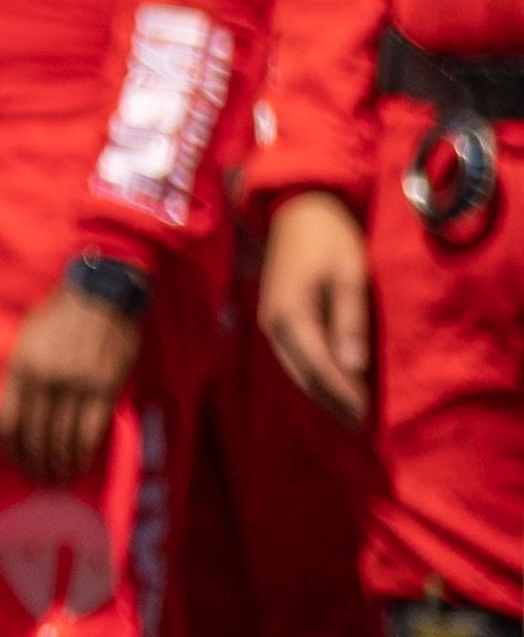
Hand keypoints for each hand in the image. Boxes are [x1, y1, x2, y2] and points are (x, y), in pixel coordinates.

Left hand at [0, 278, 144, 487]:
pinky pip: (91, 431)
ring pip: (64, 439)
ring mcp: (76, 386)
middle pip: (35, 437)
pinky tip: (81, 465)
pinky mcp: (105, 388)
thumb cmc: (59, 316)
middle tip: (40, 479)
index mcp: (21, 369)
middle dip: (36, 463)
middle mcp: (46, 381)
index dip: (12, 451)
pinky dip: (84, 454)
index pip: (9, 424)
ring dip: (61, 464)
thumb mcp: (27, 341)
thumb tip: (19, 415)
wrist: (101, 294)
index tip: (17, 464)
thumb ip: (21, 376)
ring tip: (60, 478)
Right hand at [258, 190, 373, 427]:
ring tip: (348, 413)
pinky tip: (331, 383)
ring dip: (322, 393)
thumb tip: (352, 366)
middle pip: (304, 376)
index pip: (320, 368)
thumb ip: (349, 320)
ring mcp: (271, 323)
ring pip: (296, 371)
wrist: (298, 210)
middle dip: (332, 402)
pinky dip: (313, 376)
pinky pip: (294, 358)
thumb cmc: (331, 239)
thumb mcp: (349, 275)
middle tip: (360, 426)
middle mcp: (274, 325)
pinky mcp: (276, 319)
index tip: (365, 416)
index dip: (343, 394)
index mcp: (292, 316)